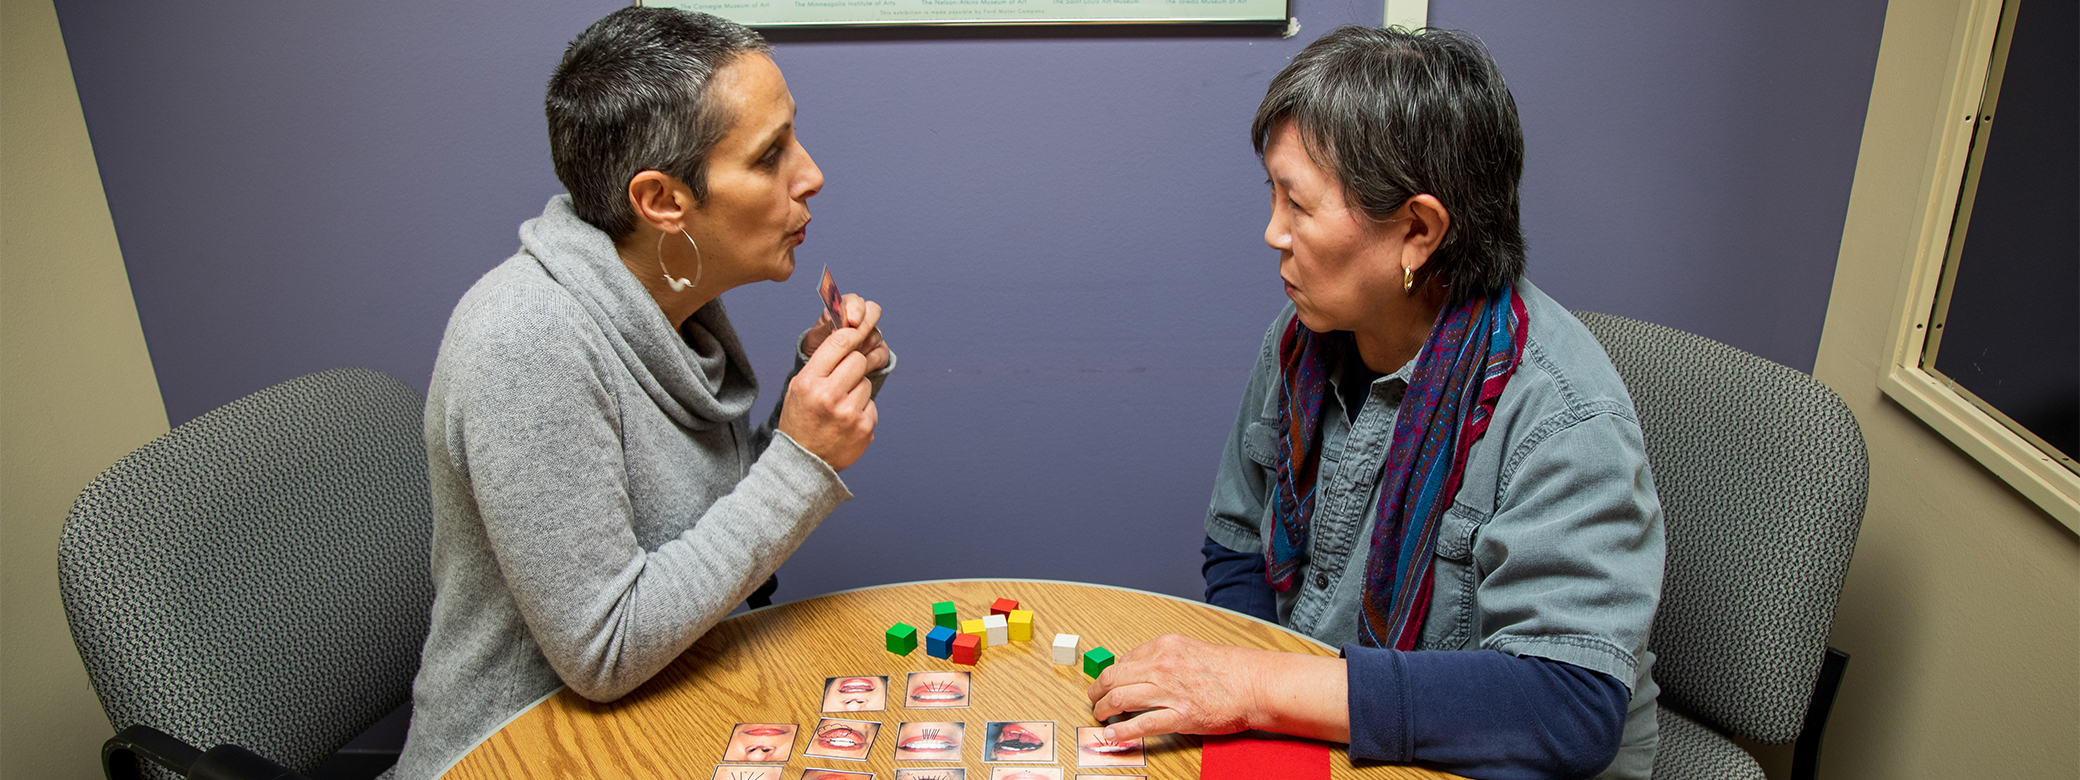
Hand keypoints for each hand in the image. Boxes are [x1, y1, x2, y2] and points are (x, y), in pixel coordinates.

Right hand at [777, 303, 879, 470]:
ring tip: (841, 406)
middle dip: (855, 365)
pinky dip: (863, 411)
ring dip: (858, 390)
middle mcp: (829, 396)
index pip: (838, 344)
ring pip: (867, 383)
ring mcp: (849, 413)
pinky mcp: (864, 427)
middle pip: (858, 360)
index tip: (856, 331)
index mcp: (810, 382)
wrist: (803, 462)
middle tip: (846, 376)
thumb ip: (820, 364)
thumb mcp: (798, 388)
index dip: (851, 334)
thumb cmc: (800, 421)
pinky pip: (872, 405)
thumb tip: (847, 338)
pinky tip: (847, 422)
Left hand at [800, 294, 888, 373]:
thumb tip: (834, 320)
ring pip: (875, 336)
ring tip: (845, 358)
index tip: (852, 320)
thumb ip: (826, 326)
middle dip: (864, 326)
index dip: (856, 308)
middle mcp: (860, 320)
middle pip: (873, 312)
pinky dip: (868, 362)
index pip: (854, 301)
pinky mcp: (879, 351)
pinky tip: (856, 369)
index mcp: (843, 310)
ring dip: (861, 348)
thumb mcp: (815, 337)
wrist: (822, 373)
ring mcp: (871, 335)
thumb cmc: (817, 350)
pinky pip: (880, 354)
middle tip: (854, 339)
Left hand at [1086, 634, 1348, 743]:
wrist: (1255, 684)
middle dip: (1097, 691)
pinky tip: (1112, 736)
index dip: (1111, 674)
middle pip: (1114, 678)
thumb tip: (1143, 670)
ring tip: (1099, 716)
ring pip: (1121, 699)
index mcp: (1165, 646)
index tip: (1107, 683)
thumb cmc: (1231, 668)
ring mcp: (1169, 691)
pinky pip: (1142, 725)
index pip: (1124, 659)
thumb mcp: (1192, 649)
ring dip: (1104, 709)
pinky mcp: (1179, 716)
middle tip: (1093, 700)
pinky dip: (1122, 732)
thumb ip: (1166, 657)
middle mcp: (1162, 666)